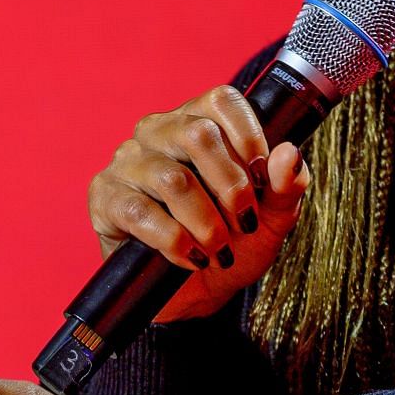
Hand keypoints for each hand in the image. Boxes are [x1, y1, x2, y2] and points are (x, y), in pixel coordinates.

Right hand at [90, 85, 311, 321]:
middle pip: (197, 134)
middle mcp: (159, 131)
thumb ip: (286, 185)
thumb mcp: (271, 218)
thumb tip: (289, 153)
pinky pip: (139, 212)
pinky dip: (174, 240)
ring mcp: (128, 162)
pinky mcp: (105, 198)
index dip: (249, 137)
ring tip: (219, 249)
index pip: (222, 100)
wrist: (197, 294)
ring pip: (171, 179)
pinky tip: (191, 258)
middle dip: (231, 186)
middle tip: (245, 221)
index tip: (264, 180)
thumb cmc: (234, 242)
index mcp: (200, 121)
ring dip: (205, 222)